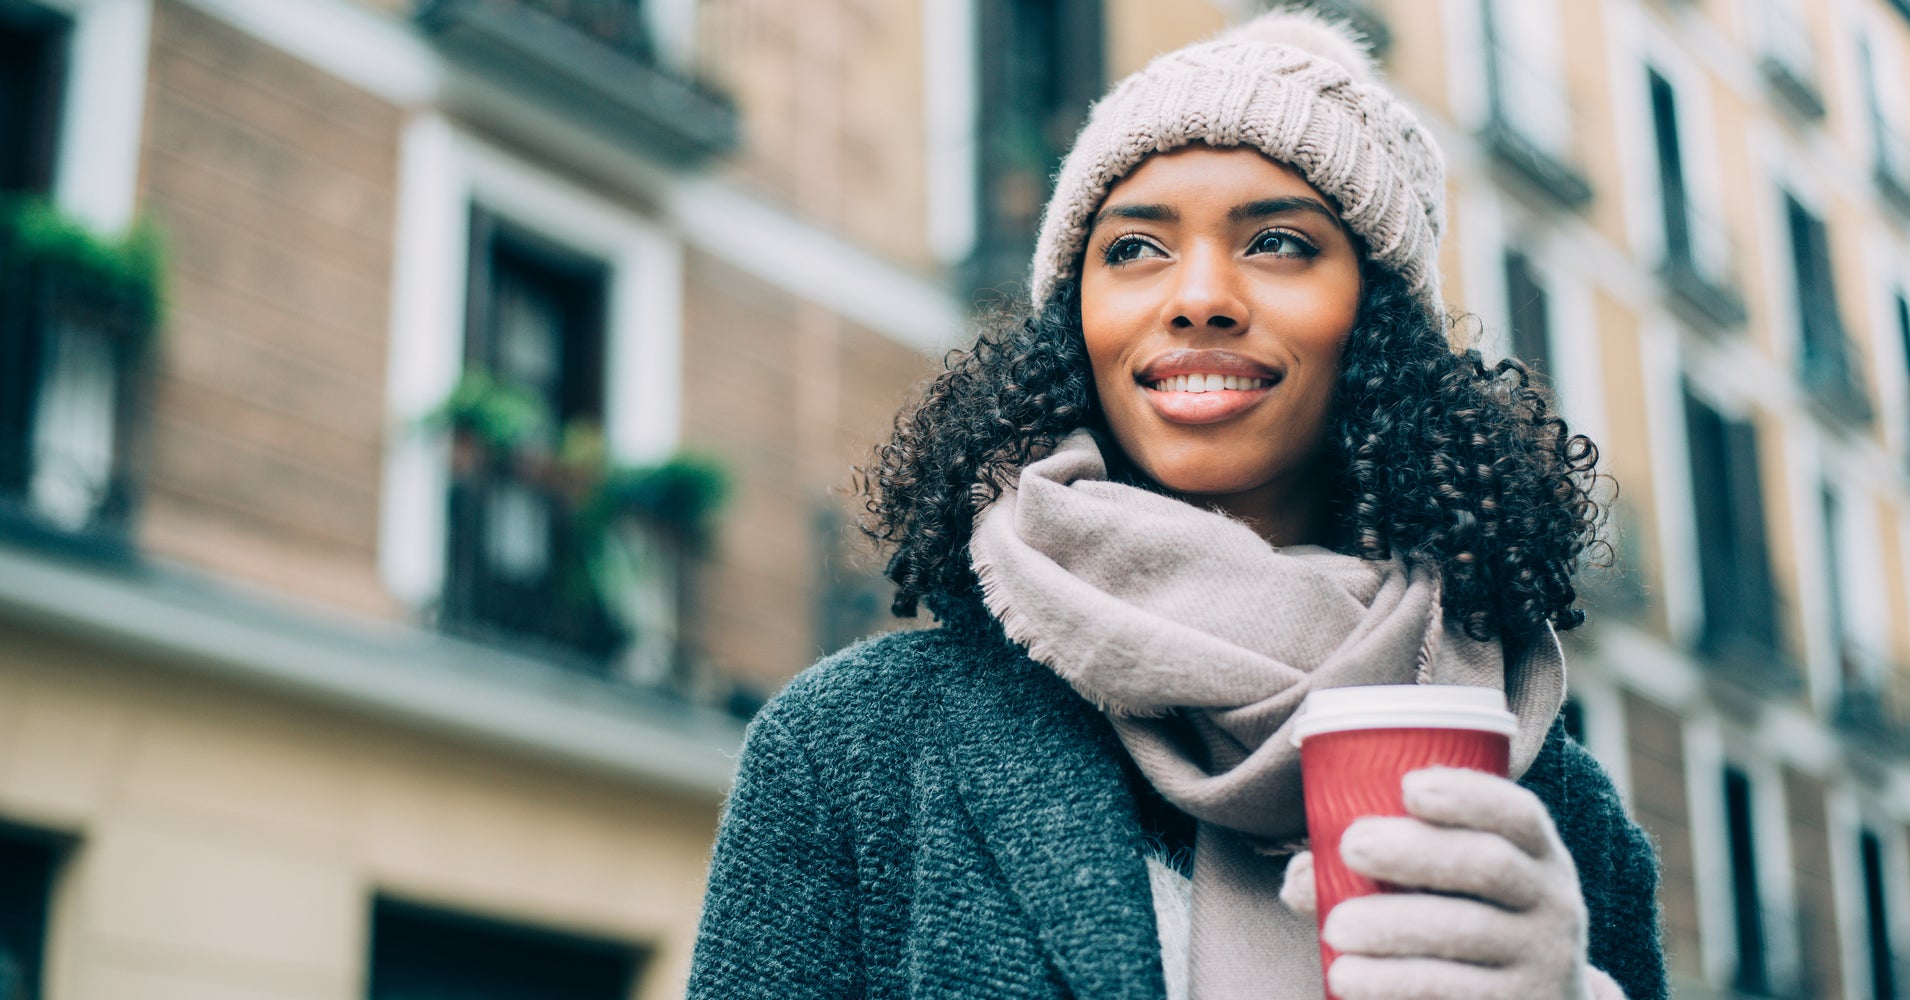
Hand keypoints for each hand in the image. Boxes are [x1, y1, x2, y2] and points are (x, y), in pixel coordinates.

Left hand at [1278, 767, 1626, 999]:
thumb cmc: (1467, 928)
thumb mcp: (1455, 891)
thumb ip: (1383, 869)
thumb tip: (1302, 876)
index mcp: (1537, 854)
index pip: (1518, 812)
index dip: (1468, 795)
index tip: (1408, 786)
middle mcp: (1551, 901)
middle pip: (1489, 864)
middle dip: (1416, 850)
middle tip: (1351, 846)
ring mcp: (1541, 959)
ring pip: (1465, 931)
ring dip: (1391, 924)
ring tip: (1334, 927)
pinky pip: (1451, 990)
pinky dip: (1392, 981)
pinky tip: (1345, 976)